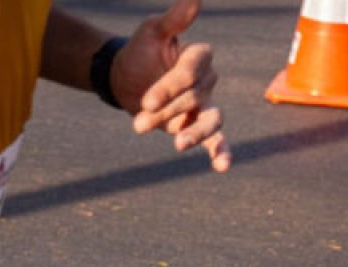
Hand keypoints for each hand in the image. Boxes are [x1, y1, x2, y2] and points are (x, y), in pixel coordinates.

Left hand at [113, 0, 230, 171]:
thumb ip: (174, 19)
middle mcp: (207, 79)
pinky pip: (216, 138)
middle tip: (138, 124)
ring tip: (178, 145)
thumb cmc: (140, 51)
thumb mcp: (152, 32)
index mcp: (199, 55)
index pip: (190, 73)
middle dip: (165, 112)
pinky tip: (222, 166)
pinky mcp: (199, 125)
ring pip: (209, 120)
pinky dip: (220, 152)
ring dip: (194, 134)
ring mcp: (205, 104)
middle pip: (193, 99)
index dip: (169, 88)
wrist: (125, 79)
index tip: (147, 101)